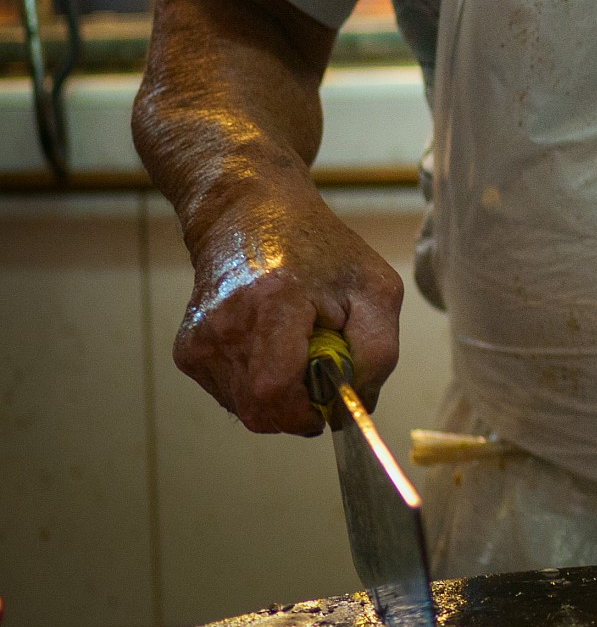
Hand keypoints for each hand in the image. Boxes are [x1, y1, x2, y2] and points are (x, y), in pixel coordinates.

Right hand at [173, 174, 403, 435]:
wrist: (249, 215)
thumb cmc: (320, 250)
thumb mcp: (375, 288)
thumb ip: (377, 351)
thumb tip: (357, 404)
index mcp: (273, 301)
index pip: (274, 389)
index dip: (307, 411)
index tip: (332, 399)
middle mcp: (225, 323)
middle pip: (261, 409)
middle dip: (300, 406)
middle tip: (321, 365)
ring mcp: (200, 340)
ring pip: (247, 409)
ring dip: (281, 395)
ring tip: (296, 347)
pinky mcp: (188, 352)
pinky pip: (231, 396)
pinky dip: (259, 385)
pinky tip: (272, 348)